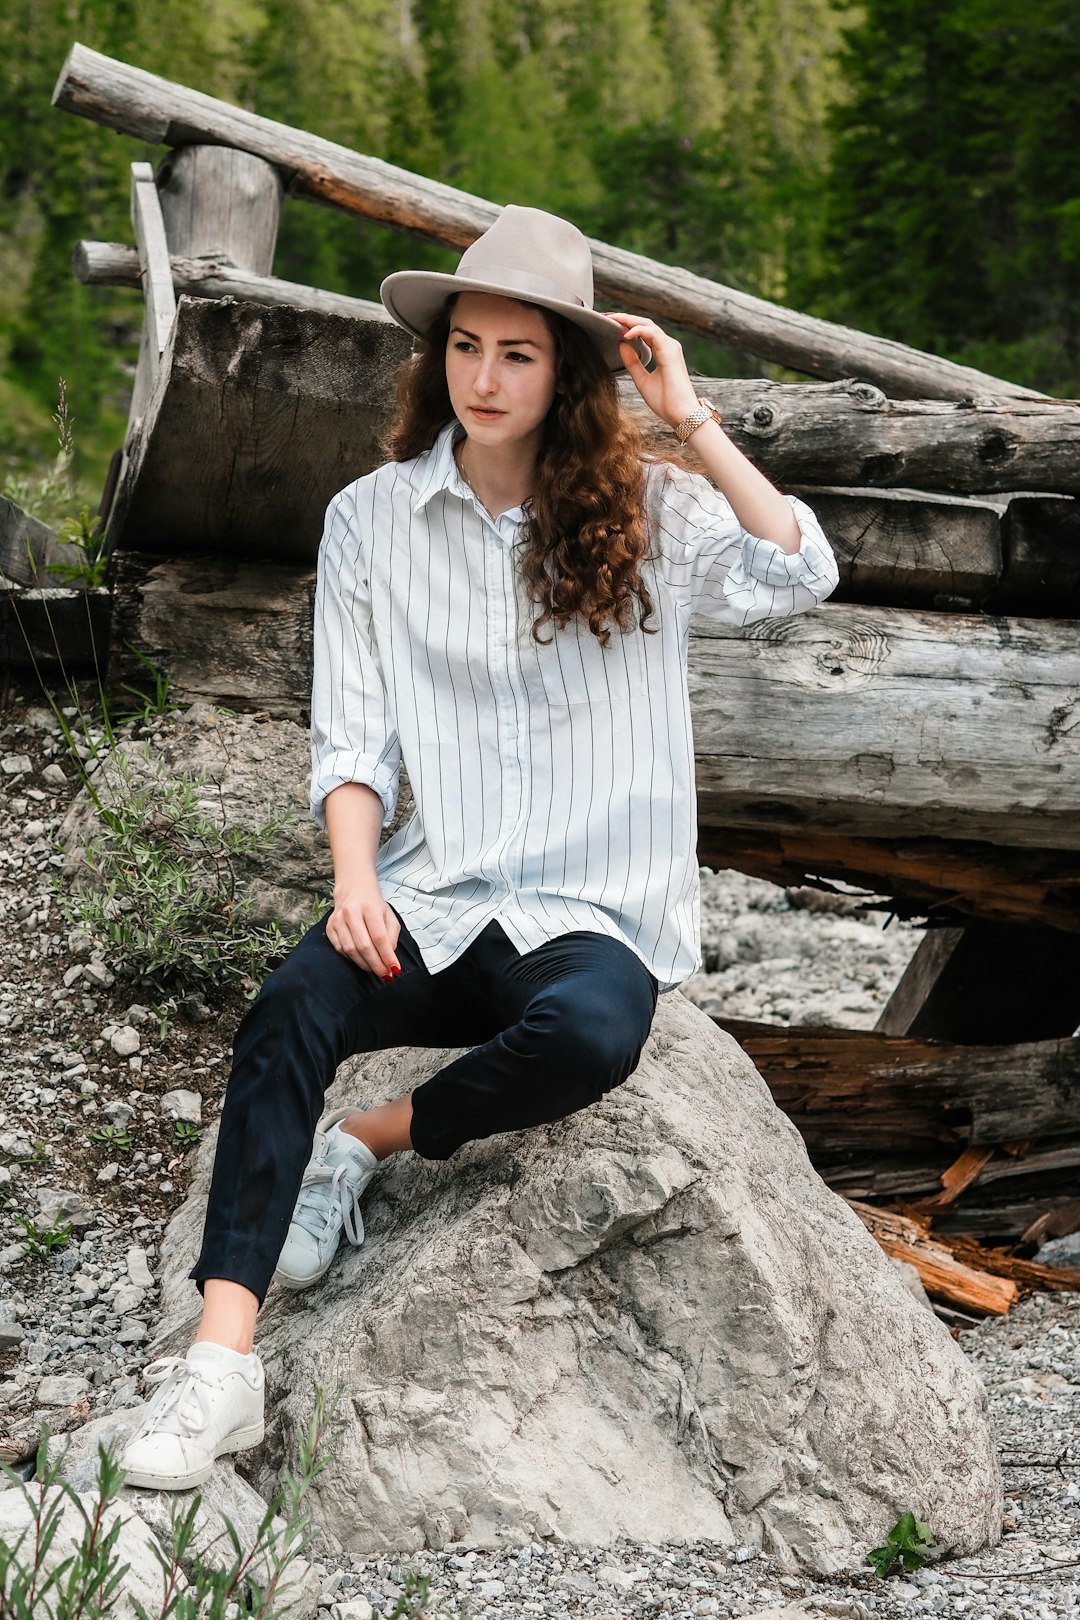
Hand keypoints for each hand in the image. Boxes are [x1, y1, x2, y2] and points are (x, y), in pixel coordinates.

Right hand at [326, 878, 400, 978]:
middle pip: (364, 946)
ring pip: (350, 950)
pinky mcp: (329, 927)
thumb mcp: (389, 915)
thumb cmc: (373, 905)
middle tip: (385, 974)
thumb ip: (392, 935)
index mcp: (369, 908)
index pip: (379, 937)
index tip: (394, 969)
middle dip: (376, 964)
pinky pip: (340, 949)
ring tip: (374, 969)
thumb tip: (389, 956)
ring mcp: (338, 920)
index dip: (387, 956)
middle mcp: (351, 913)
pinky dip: (352, 958)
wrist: (353, 890)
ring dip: (364, 964)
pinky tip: (361, 960)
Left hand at [606, 312, 700, 429]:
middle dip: (624, 318)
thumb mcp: (641, 380)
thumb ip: (632, 362)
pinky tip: (624, 334)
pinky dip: (638, 330)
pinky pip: (652, 333)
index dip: (626, 325)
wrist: (680, 415)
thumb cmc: (665, 402)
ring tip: (611, 320)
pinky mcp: (670, 351)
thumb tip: (621, 344)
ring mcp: (670, 347)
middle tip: (605, 316)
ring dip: (628, 320)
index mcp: (662, 352)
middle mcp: (668, 346)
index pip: (643, 332)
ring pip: (648, 324)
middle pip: (644, 324)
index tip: (608, 324)